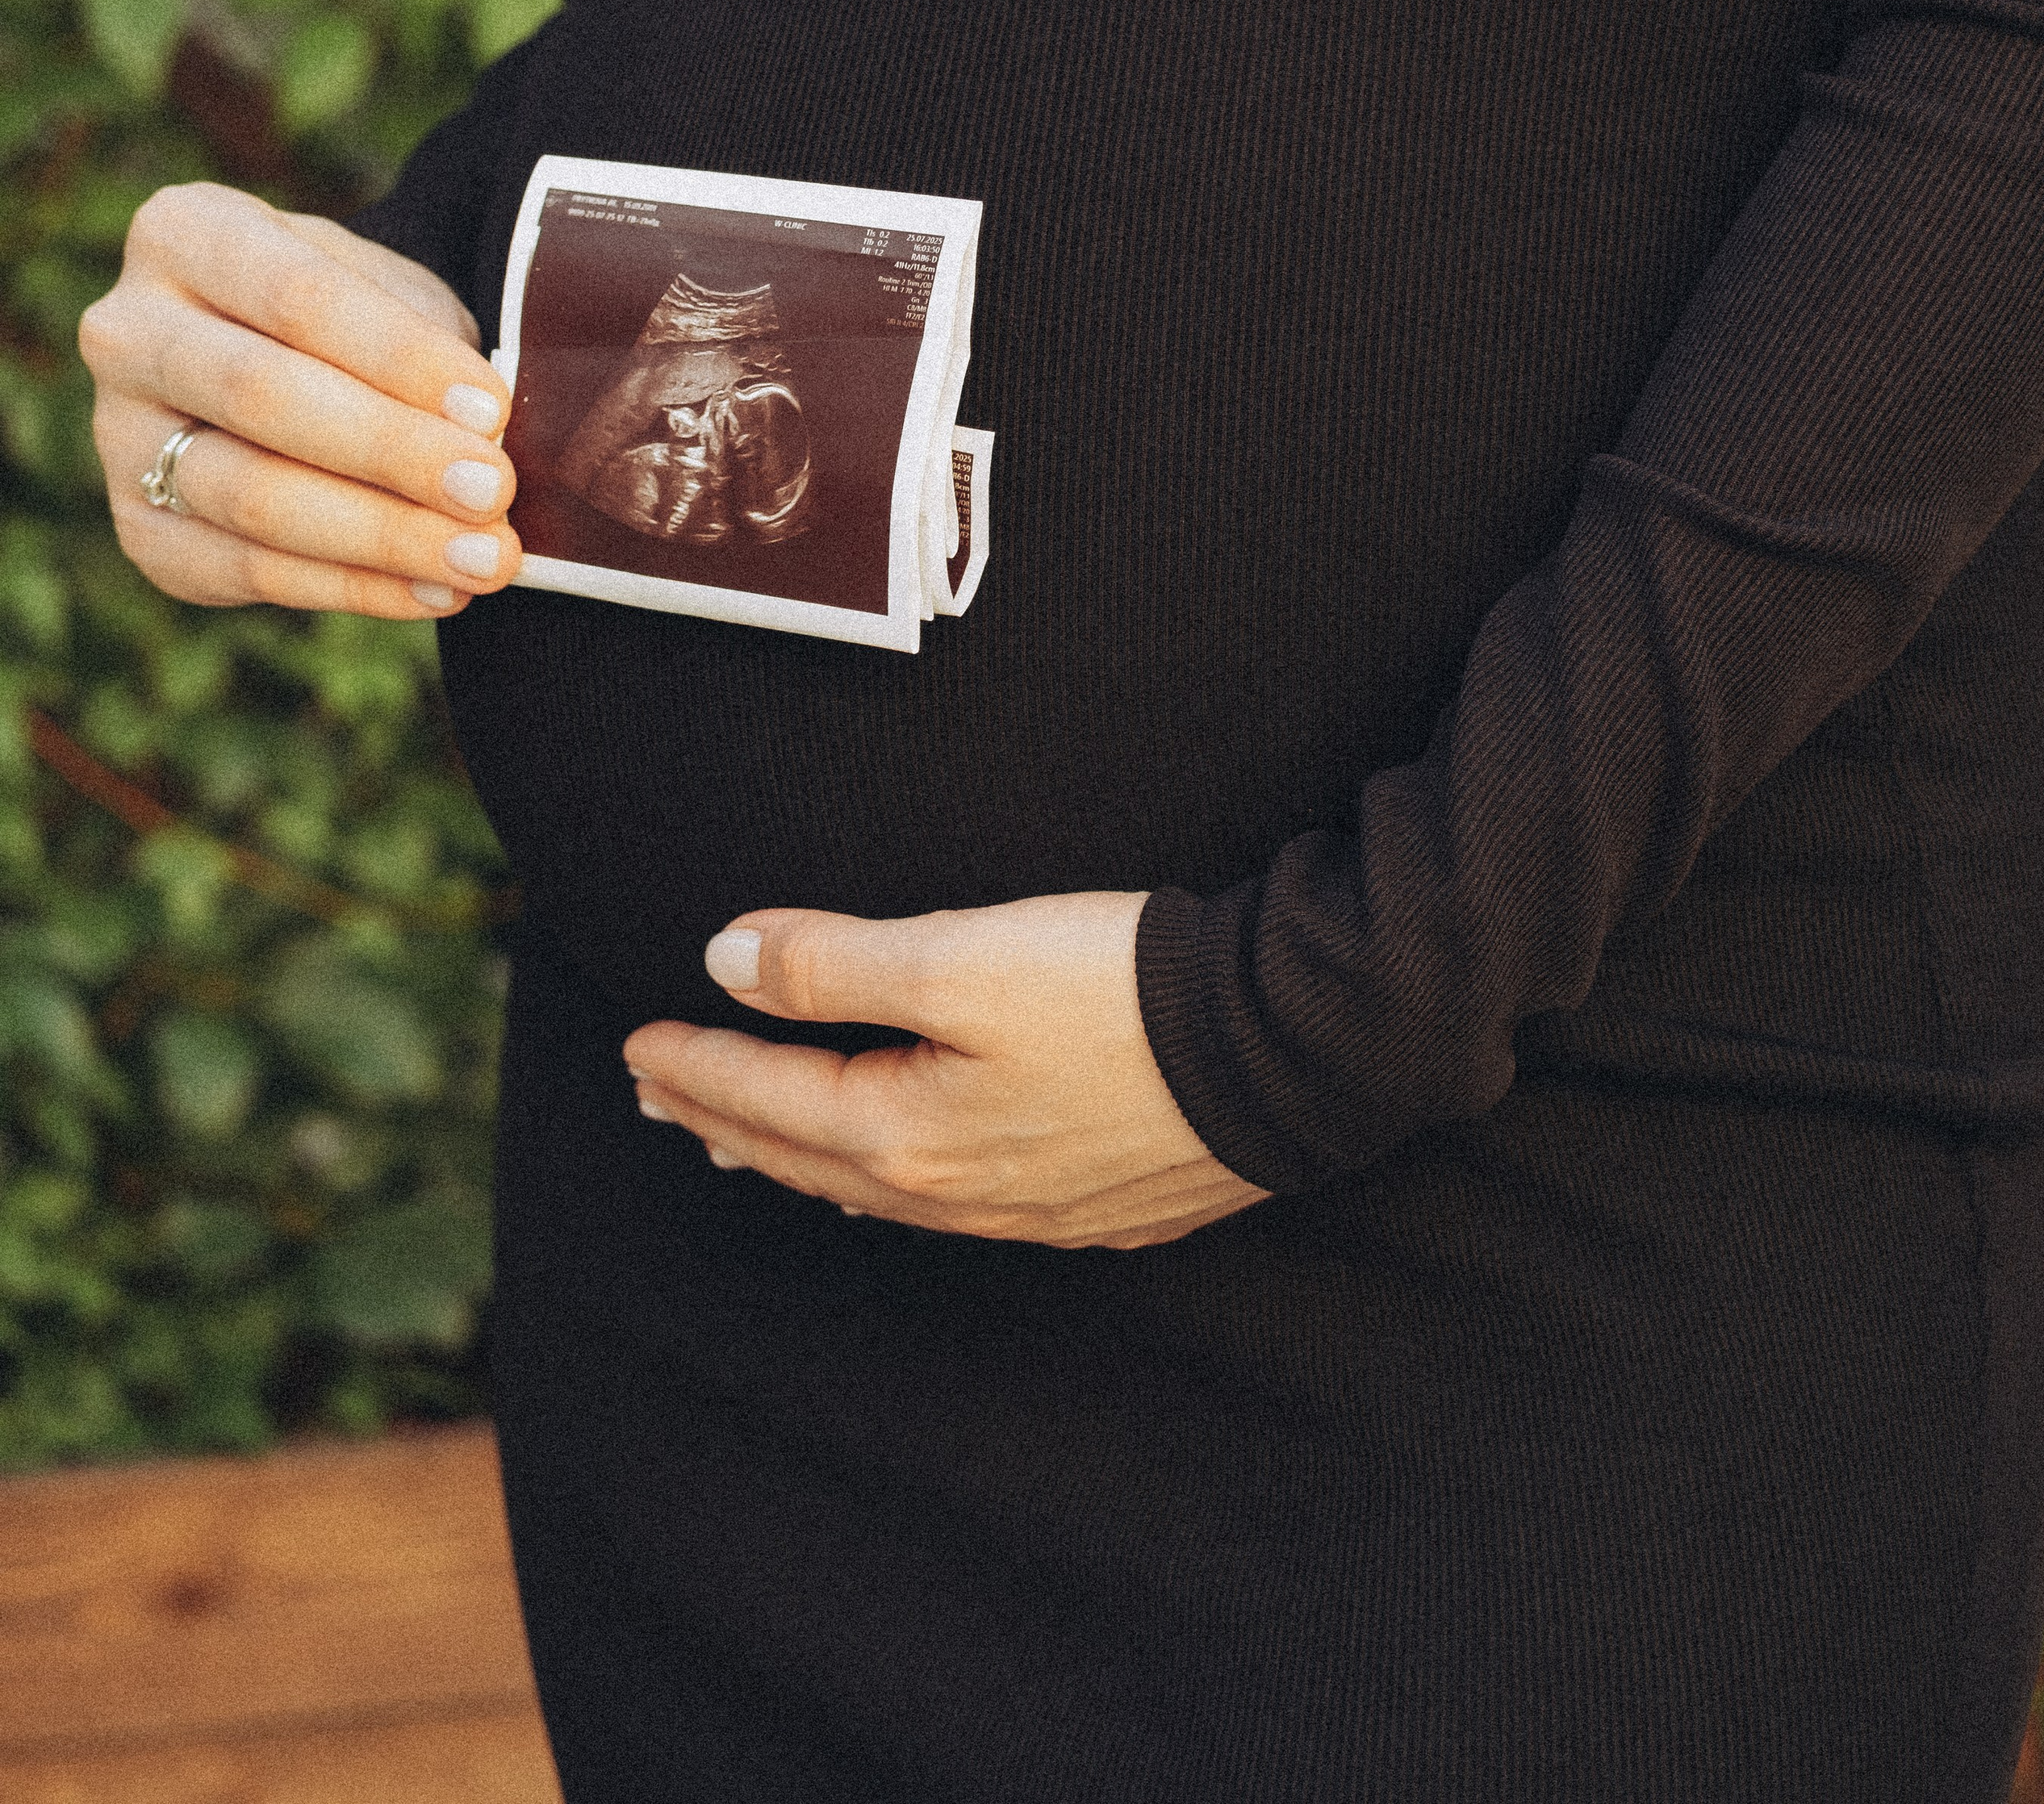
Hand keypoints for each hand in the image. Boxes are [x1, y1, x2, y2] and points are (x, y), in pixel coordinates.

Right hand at [79, 182, 521, 620]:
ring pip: (250, 496)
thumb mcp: (387, 291)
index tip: (492, 409)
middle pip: (261, 395)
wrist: (283, 364)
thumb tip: (486, 438)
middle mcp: (129, 330)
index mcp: (185, 234)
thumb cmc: (349, 317)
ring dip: (381, 535)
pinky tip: (434, 591)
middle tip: (491, 491)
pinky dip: (353, 587)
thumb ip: (424, 347)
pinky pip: (247, 571)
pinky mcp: (141, 531)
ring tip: (482, 558)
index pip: (298, 296)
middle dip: (391, 450)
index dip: (399, 357)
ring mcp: (119, 437)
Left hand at [622, 891, 1268, 1249]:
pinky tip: (889, 1170)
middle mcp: (956, 1192)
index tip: (639, 1042)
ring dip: (796, 1155)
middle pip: (807, 1157)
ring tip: (743, 1137)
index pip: (771, 1100)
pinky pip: (943, 1202)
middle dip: (724, 1120)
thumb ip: (834, 964)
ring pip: (872, 1189)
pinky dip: (881, 1179)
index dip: (699, 1063)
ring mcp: (1025, 1208)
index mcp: (909, 1134)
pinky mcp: (1089, 1200)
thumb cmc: (1122, 995)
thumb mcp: (961, 957)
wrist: (1283, 1049)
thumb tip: (726, 962)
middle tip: (661, 1094)